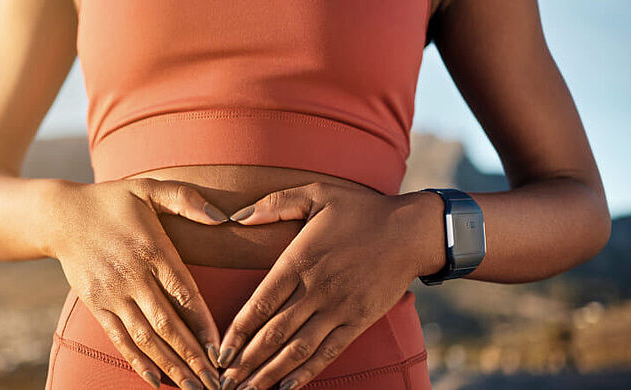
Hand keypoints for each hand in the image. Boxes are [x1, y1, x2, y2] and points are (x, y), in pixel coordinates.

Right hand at [44, 178, 230, 389]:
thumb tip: (222, 216)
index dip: (203, 324)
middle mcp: (132, 276)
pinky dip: (138, 362)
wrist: (59, 216)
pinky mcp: (96, 305)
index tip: (222, 349)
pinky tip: (156, 381)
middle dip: (193, 356)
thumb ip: (186, 199)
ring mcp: (112, 294)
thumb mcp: (148, 188)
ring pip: (145, 337)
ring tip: (193, 388)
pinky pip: (119, 338)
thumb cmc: (112, 200)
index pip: (184, 293)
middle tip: (216, 382)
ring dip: (171, 366)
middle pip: (167, 324)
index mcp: (152, 249)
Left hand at [216, 182, 443, 389]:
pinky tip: (286, 388)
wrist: (411, 230)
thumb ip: (274, 204)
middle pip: (273, 333)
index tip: (219, 352)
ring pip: (297, 349)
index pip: (260, 304)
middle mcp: (315, 290)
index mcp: (299, 261)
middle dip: (245, 361)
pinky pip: (328, 352)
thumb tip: (236, 216)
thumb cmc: (361, 209)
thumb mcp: (316, 193)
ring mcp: (338, 309)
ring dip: (269, 373)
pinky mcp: (358, 321)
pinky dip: (306, 373)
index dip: (237, 332)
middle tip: (224, 381)